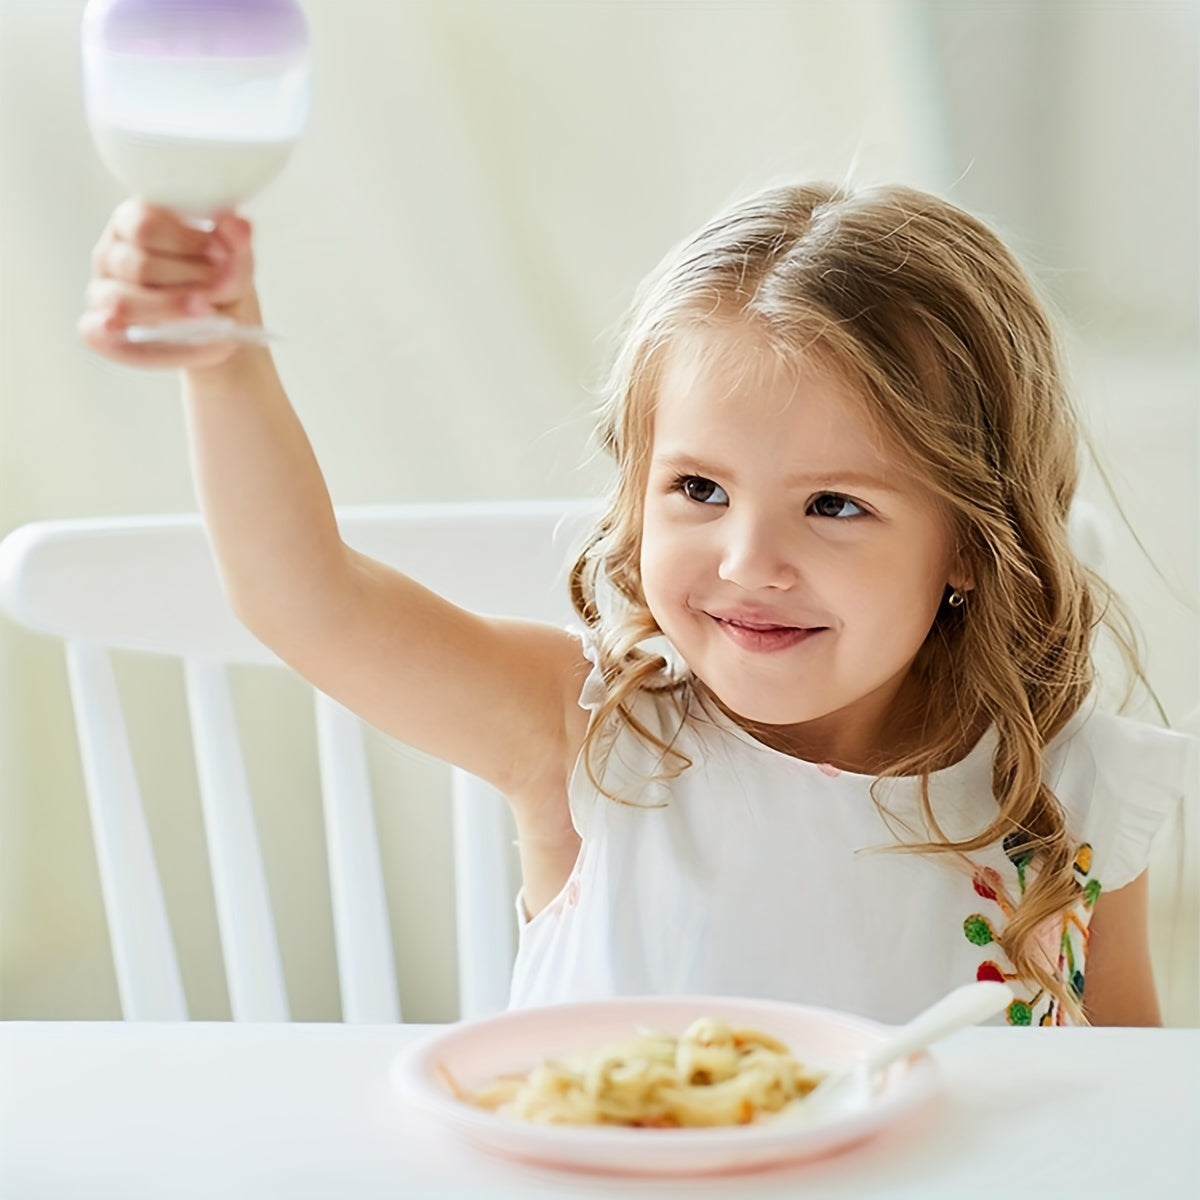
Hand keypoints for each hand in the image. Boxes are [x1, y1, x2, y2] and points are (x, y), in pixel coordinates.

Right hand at [79, 200, 258, 369]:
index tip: (220, 256)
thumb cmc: (218, 281)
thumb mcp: (235, 259)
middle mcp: (110, 255)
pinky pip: (108, 337)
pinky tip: (165, 337)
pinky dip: (144, 341)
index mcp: (133, 222)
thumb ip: (236, 242)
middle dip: (186, 281)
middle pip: (139, 266)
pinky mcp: (99, 330)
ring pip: (122, 303)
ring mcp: (101, 293)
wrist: (222, 324)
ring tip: (208, 316)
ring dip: (171, 312)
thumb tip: (237, 225)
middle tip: (218, 291)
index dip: (186, 242)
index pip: (144, 224)